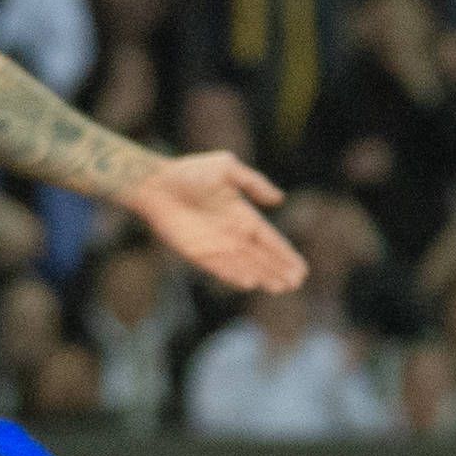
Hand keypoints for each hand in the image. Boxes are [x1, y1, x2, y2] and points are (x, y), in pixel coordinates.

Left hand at [122, 152, 306, 291]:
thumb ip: (253, 182)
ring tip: (280, 288)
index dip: (285, 254)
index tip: (300, 268)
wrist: (154, 184)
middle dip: (279, 269)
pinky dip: (234, 276)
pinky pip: (220, 268)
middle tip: (296, 283)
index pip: (270, 239)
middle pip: (261, 257)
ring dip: (262, 276)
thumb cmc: (189, 172)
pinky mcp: (197, 253)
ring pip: (245, 265)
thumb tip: (279, 199)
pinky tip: (249, 283)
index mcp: (243, 215)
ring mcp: (215, 245)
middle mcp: (232, 234)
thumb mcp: (226, 167)